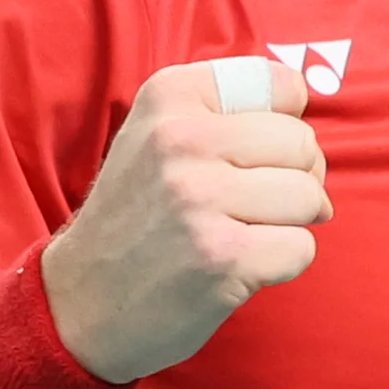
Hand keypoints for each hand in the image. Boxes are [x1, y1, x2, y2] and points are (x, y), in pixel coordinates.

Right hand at [42, 59, 330, 381]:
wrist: (80, 303)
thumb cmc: (136, 218)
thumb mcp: (155, 136)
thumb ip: (223, 110)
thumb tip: (308, 102)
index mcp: (169, 97)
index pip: (283, 86)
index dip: (287, 125)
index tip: (256, 156)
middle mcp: (180, 139)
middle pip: (301, 144)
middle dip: (299, 178)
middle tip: (259, 203)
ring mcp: (201, 199)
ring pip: (309, 196)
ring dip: (292, 223)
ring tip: (248, 233)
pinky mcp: (224, 257)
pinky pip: (301, 247)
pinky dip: (285, 262)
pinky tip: (243, 265)